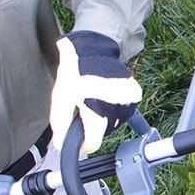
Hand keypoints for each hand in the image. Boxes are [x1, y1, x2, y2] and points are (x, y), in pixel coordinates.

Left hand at [50, 31, 141, 153]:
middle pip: (103, 132)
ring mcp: (127, 103)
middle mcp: (116, 110)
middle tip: (83, 107)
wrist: (95, 49)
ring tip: (95, 98)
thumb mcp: (61, 98)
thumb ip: (60, 124)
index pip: (93, 144)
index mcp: (96, 112)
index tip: (78, 140)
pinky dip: (114, 108)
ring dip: (104, 117)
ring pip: (114, 123)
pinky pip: (123, 111)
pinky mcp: (134, 96)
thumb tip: (62, 143)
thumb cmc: (77, 71)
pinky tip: (105, 95)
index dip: (83, 144)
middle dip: (92, 126)